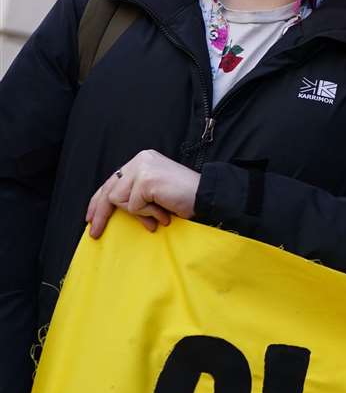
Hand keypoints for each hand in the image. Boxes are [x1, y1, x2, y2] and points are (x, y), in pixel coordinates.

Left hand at [85, 150, 199, 237]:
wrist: (207, 197)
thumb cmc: (185, 197)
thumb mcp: (154, 192)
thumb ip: (135, 193)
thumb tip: (111, 209)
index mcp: (143, 160)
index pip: (113, 180)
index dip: (98, 201)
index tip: (91, 218)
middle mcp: (141, 159)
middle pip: (109, 189)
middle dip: (101, 213)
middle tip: (94, 232)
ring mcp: (143, 168)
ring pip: (119, 199)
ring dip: (139, 213)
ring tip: (159, 216)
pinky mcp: (146, 180)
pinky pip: (134, 206)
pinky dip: (148, 214)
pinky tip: (164, 213)